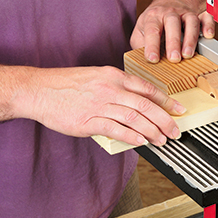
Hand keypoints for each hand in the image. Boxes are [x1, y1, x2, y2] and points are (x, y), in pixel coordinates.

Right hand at [15, 66, 184, 146]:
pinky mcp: (87, 121)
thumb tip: (137, 103)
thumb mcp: (97, 77)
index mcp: (114, 76)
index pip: (147, 88)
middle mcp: (110, 88)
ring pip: (134, 118)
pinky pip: (115, 129)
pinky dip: (131, 136)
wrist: (39, 89)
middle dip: (165, 119)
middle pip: (145, 104)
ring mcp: (99, 104)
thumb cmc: (67, 84)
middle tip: (175, 130)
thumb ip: (117, 88)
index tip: (178, 110)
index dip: (166, 101)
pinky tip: (141, 142)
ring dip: (151, 131)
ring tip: (161, 140)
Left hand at [130, 4, 214, 62]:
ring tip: (188, 54)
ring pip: (190, 21)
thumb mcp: (141, 29)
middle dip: (173, 42)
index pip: (152, 30)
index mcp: (154, 17)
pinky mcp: (200, 14)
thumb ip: (139, 44)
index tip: (153, 59)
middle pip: (172, 23)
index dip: (151, 45)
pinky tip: (208, 36)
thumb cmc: (156, 19)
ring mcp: (186, 13)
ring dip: (190, 38)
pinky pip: (206, 17)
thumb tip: (140, 61)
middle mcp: (170, 13)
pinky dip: (208, 25)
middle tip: (174, 59)